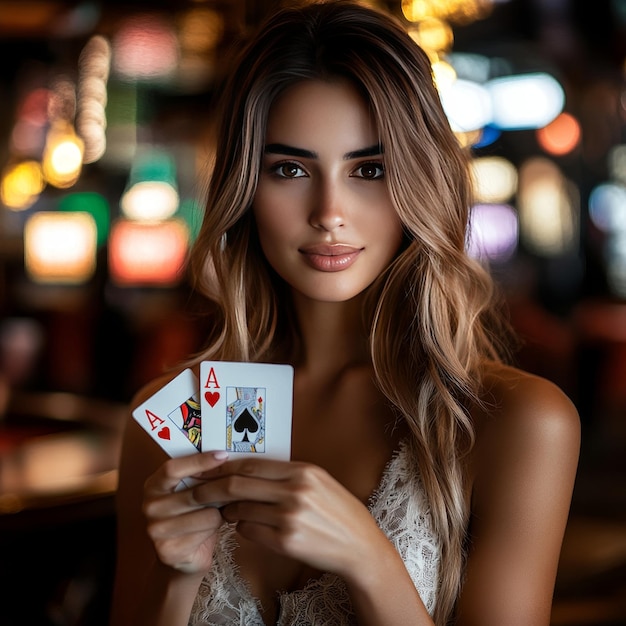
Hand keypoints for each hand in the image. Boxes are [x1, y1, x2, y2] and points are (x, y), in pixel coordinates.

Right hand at [142, 451, 229, 574]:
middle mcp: (150, 506)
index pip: (172, 468)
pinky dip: (218, 528)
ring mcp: (157, 530)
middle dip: (222, 490)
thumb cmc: (193, 514)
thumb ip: (202, 475)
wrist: (183, 555)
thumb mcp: (193, 490)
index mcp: (154, 485)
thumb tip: (227, 455)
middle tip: (238, 487)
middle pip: (195, 493)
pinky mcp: (169, 551)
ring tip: (223, 510)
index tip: (223, 455)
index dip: (199, 461)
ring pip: (207, 513)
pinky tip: (216, 528)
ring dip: (222, 511)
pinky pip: (207, 532)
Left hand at [193, 458, 387, 578]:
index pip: (251, 464)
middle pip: (239, 485)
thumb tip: (248, 468)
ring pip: (240, 510)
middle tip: (198, 492)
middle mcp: (295, 491)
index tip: (208, 469)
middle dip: (212, 488)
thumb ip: (287, 473)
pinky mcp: (286, 542)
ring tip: (226, 512)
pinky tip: (245, 527)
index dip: (224, 467)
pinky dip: (241, 528)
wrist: (359, 545)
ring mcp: (290, 518)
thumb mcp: (318, 481)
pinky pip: (249, 532)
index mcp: (303, 471)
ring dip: (226, 512)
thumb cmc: (337, 511)